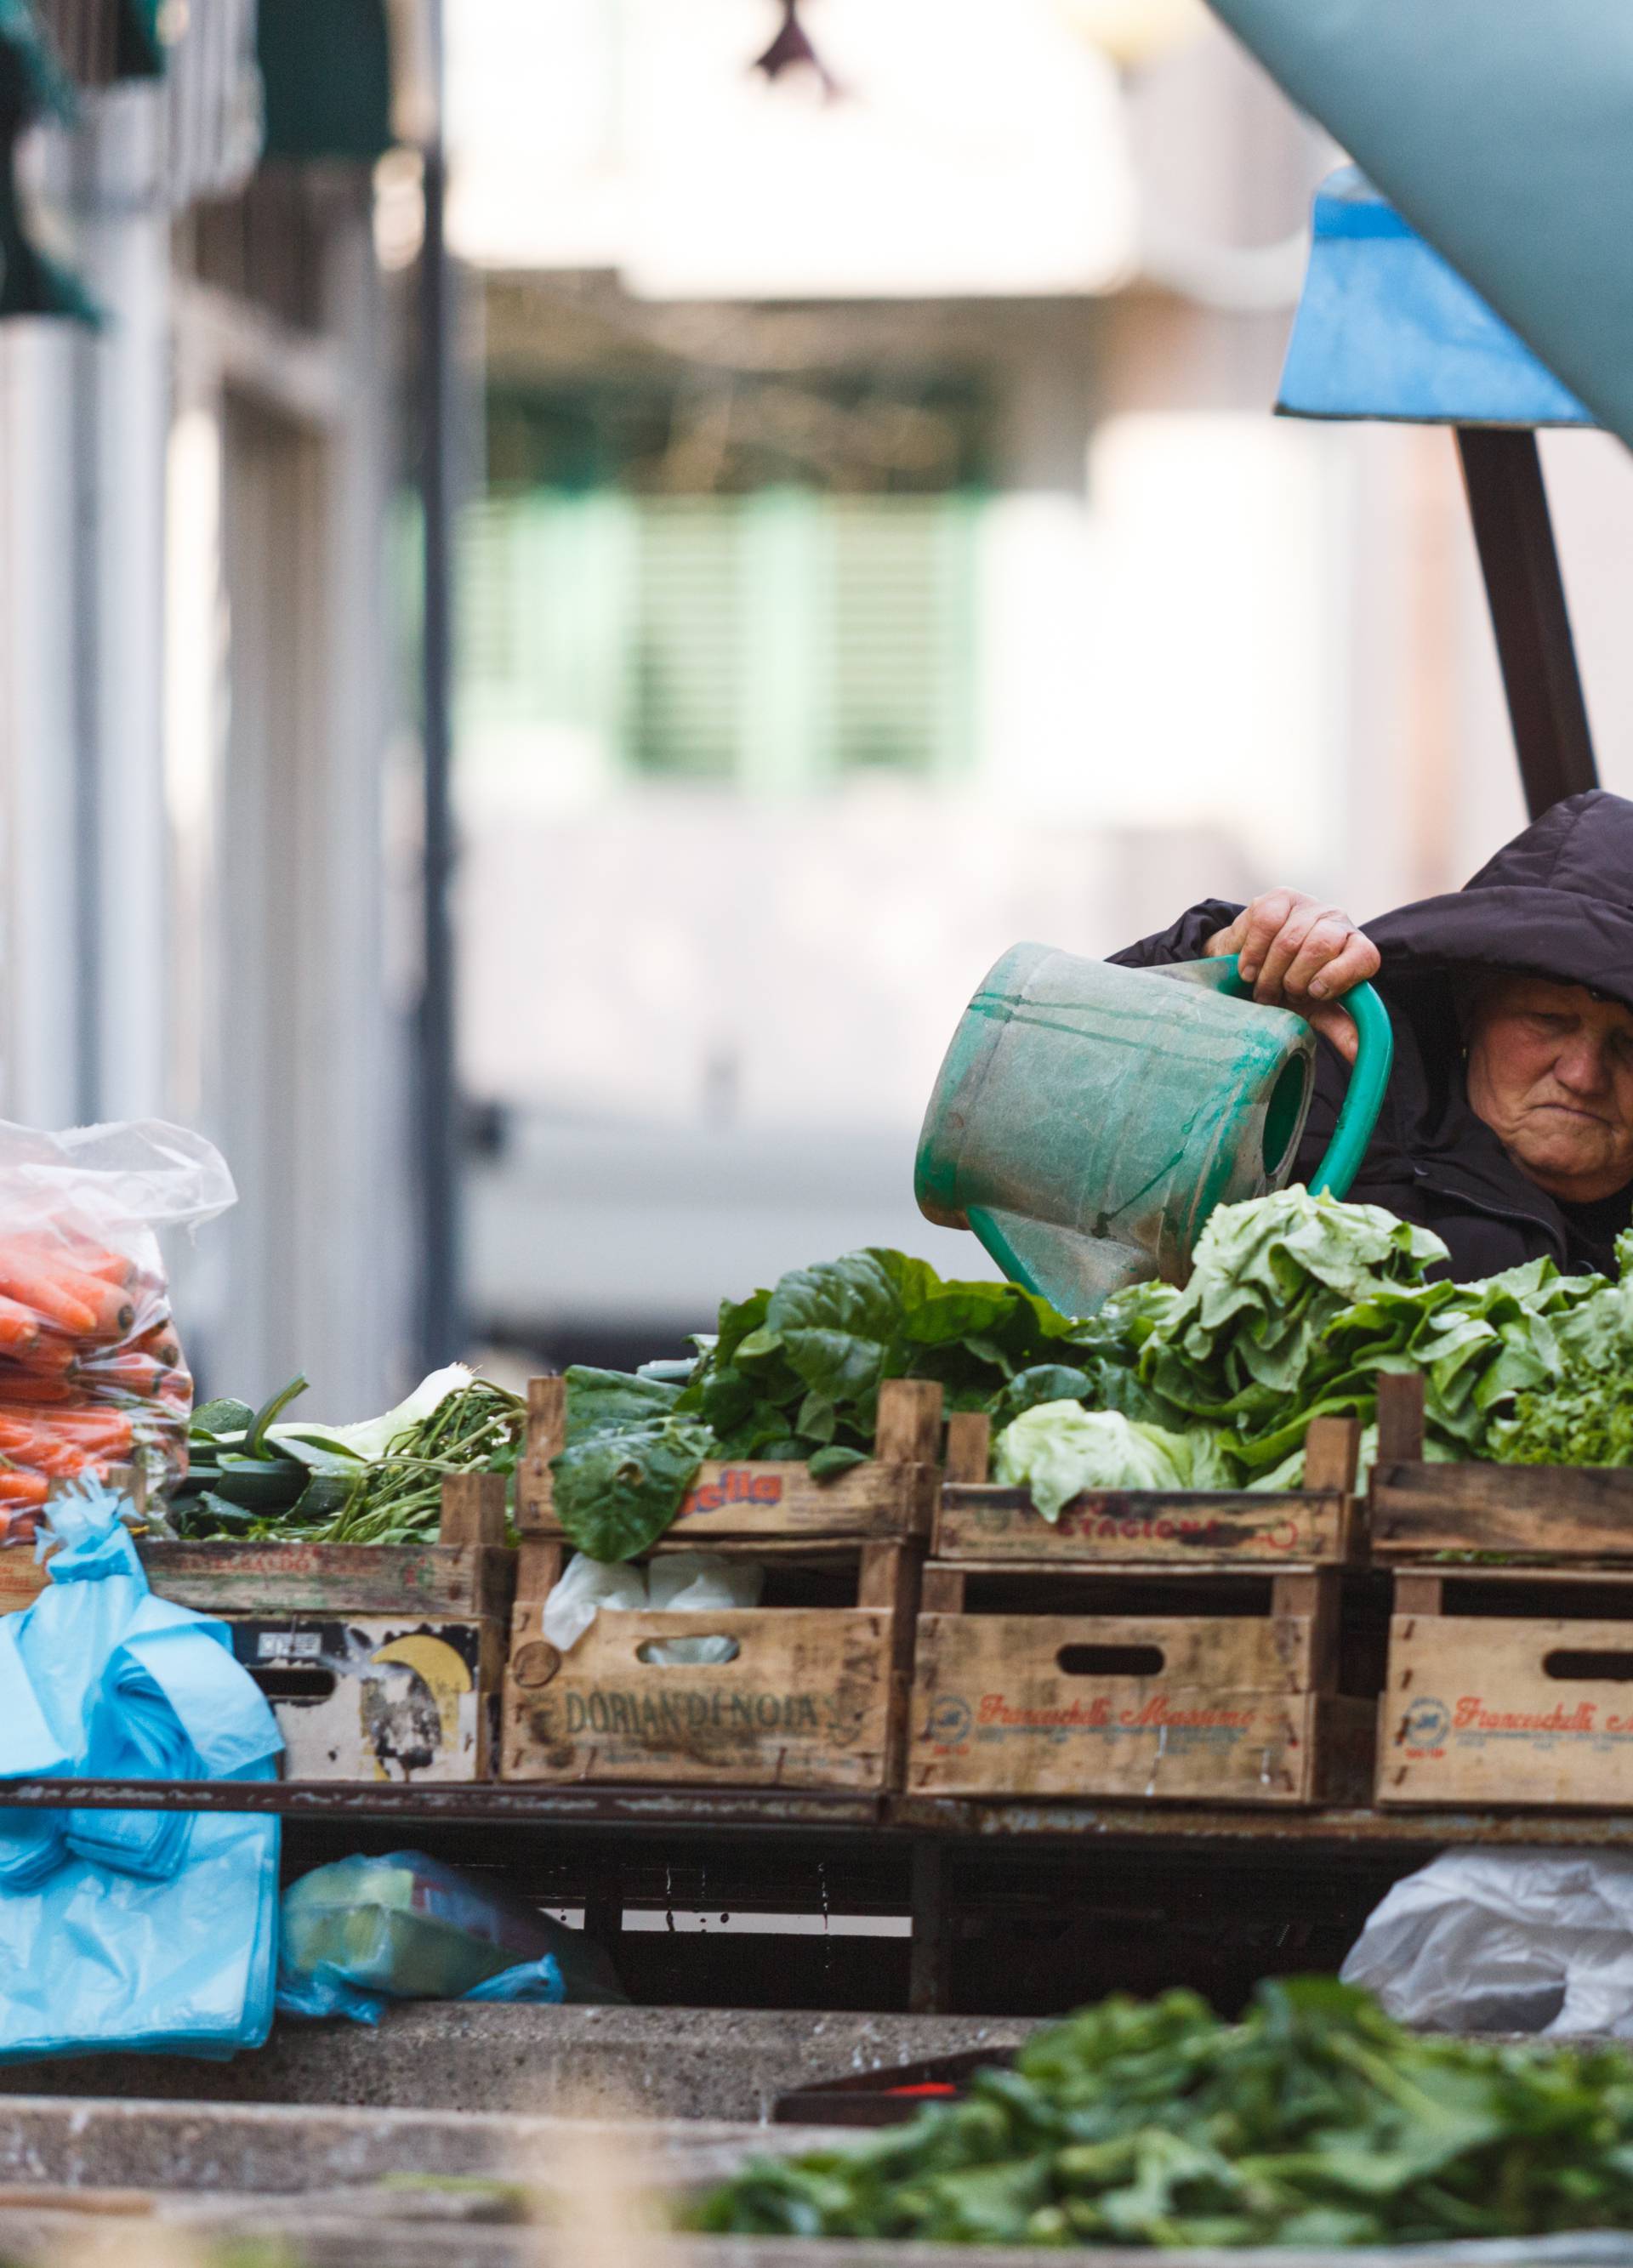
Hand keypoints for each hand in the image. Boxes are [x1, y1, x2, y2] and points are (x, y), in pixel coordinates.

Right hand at [1207, 890, 1380, 1064]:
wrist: (1252, 966)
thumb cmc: (1290, 987)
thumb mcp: (1316, 1010)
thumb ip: (1340, 1028)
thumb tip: (1360, 1055)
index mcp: (1355, 947)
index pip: (1364, 956)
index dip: (1338, 976)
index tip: (1314, 993)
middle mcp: (1336, 921)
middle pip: (1322, 945)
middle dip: (1295, 978)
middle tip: (1282, 995)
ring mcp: (1308, 906)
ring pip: (1290, 937)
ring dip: (1270, 972)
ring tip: (1263, 987)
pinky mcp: (1278, 898)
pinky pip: (1267, 923)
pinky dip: (1254, 952)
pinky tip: (1249, 968)